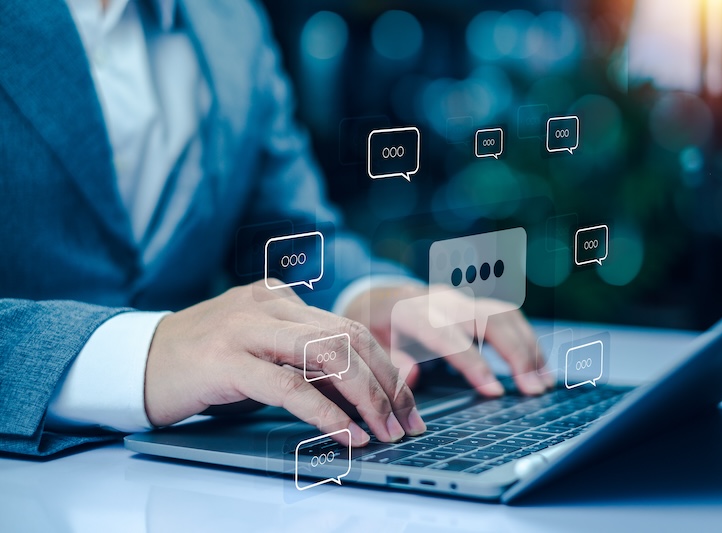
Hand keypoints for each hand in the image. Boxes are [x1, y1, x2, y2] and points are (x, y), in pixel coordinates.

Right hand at [144, 281, 425, 446]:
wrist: (137, 361)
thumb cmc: (204, 362)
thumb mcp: (262, 350)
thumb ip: (305, 360)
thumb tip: (364, 392)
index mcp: (281, 297)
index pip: (351, 328)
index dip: (387, 368)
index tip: (406, 404)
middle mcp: (269, 305)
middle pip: (350, 338)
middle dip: (387, 384)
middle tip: (406, 423)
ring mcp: (247, 329)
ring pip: (328, 355)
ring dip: (366, 397)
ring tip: (384, 431)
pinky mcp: (226, 361)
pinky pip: (289, 386)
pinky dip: (325, 413)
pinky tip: (346, 434)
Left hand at [343, 284, 552, 395]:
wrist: (381, 296)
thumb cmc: (377, 328)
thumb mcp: (372, 345)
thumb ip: (391, 361)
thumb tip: (412, 377)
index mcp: (413, 311)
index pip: (450, 337)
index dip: (474, 364)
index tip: (495, 392)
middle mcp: (443, 300)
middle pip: (488, 319)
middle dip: (516, 354)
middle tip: (534, 391)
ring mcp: (462, 298)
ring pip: (504, 315)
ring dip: (528, 347)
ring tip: (543, 383)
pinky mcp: (475, 302)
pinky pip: (508, 317)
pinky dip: (527, 340)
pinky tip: (538, 366)